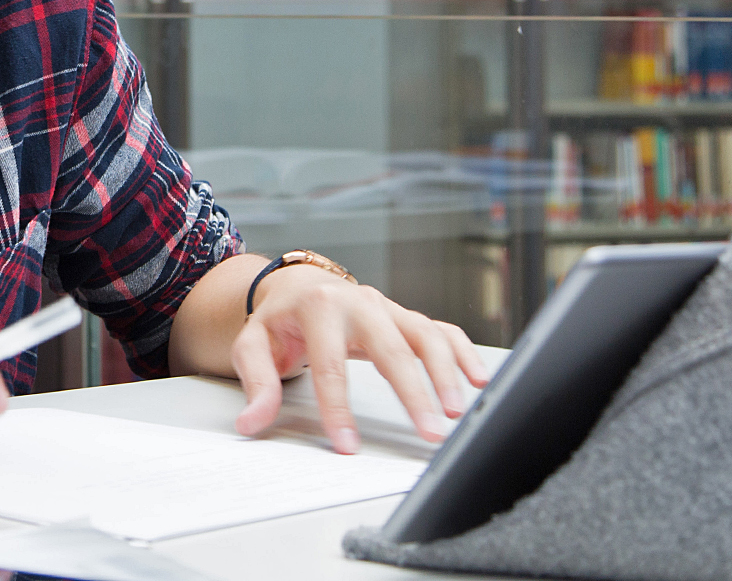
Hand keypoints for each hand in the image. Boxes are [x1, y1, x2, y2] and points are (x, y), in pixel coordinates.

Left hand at [230, 266, 487, 453]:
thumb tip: (253, 420)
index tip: (348, 444)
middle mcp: (359, 302)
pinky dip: (463, 351)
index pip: (331, 364)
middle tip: (429, 431)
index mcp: (318, 307)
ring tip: (457, 413)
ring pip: (424, 336)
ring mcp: (387, 308)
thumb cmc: (280, 320)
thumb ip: (257, 382)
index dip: (339, 408)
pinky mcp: (405, 316)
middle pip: (392, 348)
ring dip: (446, 373)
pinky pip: (441, 330)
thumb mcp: (253, 345)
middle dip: (414, 392)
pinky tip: (478, 379)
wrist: (297, 286)